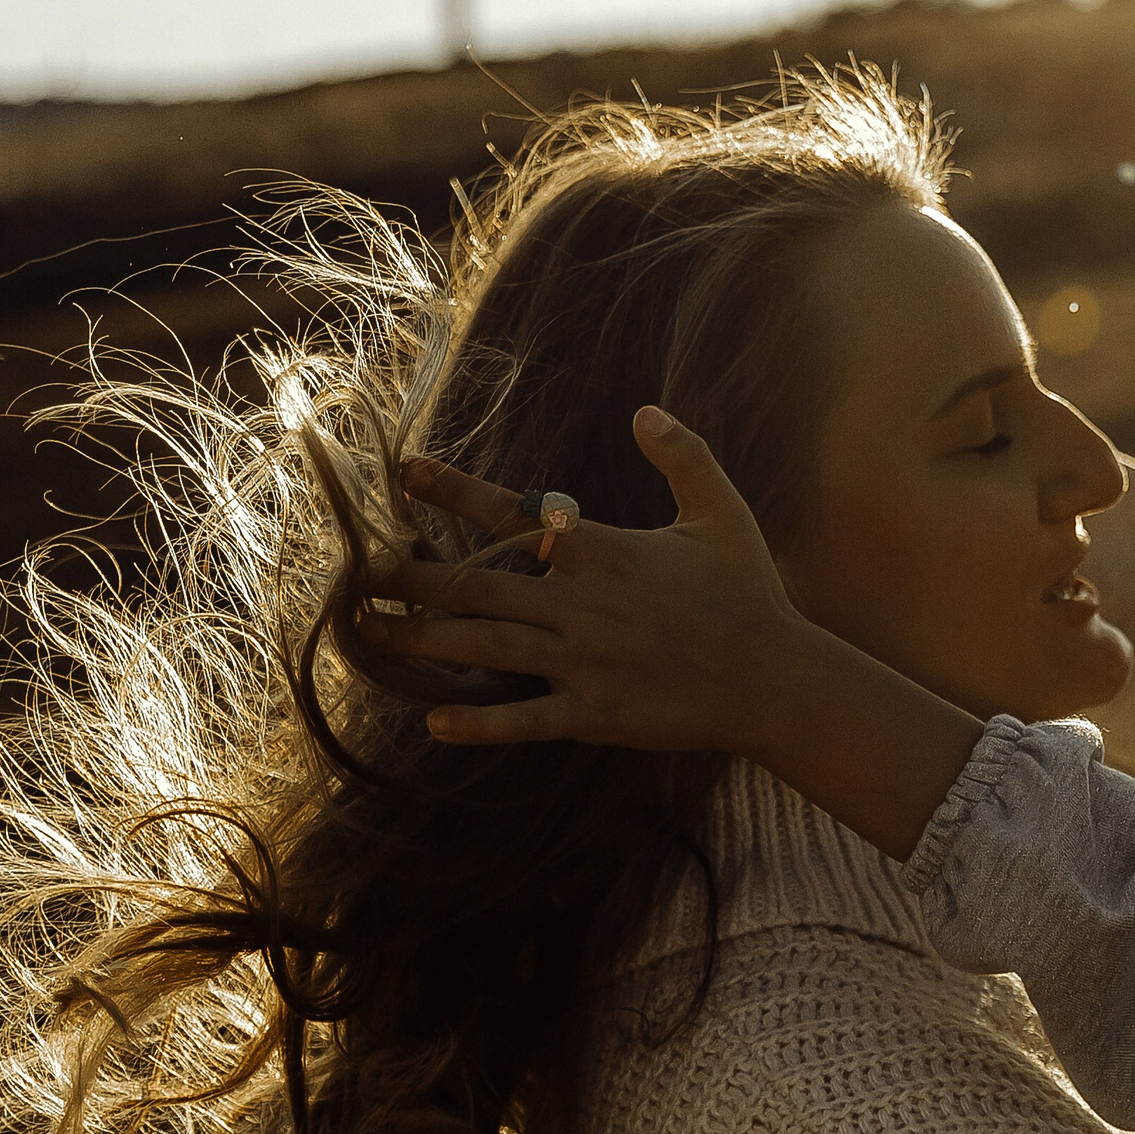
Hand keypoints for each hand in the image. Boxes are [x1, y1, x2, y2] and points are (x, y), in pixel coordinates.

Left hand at [366, 406, 812, 757]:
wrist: (777, 679)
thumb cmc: (750, 593)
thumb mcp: (721, 512)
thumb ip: (683, 455)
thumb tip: (645, 409)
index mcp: (603, 553)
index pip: (512, 515)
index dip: (454, 492)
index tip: (402, 473)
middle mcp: (582, 605)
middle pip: (478, 585)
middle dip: (412, 576)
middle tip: (357, 570)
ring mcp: (585, 663)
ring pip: (486, 647)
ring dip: (422, 638)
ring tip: (368, 630)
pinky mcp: (596, 715)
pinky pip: (525, 721)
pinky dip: (478, 724)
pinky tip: (433, 721)